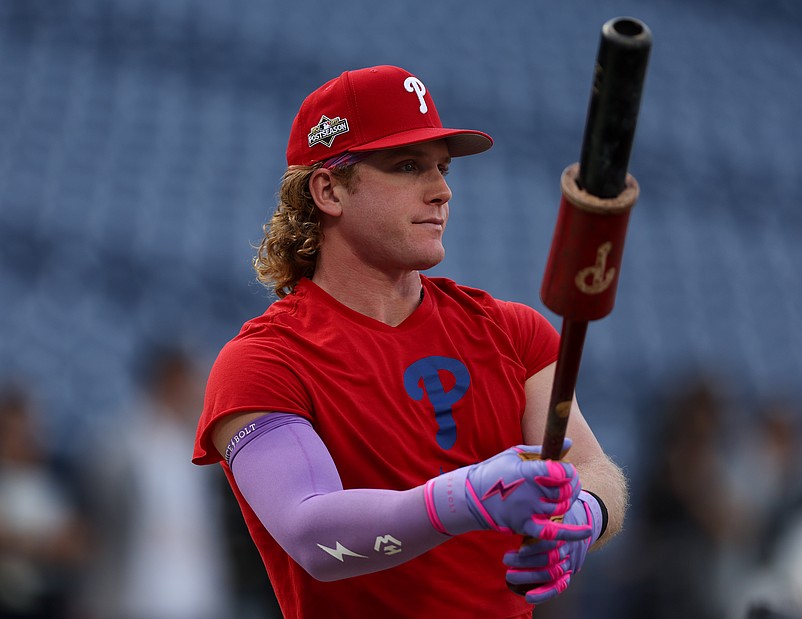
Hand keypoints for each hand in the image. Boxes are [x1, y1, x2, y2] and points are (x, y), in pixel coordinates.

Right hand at [424, 444, 586, 538]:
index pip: (561, 471)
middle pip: (565, 491)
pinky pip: (553, 532)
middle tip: (570, 482)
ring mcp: (528, 510)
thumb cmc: (495, 471)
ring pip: (561, 508)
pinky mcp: (525, 525)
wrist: (472, 496)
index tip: (566, 470)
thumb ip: (543, 449)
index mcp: (528, 471)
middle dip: (572, 485)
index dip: (569, 471)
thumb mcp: (516, 454)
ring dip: (568, 501)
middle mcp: (530, 491)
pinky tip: (586, 531)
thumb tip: (568, 442)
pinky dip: (571, 534)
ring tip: (565, 495)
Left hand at [504, 493, 594, 604]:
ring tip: (509, 575)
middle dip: (525, 563)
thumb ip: (538, 510)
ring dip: (529, 577)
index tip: (519, 550)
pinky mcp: (568, 573)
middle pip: (548, 560)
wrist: (581, 519)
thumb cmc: (557, 512)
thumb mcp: (549, 507)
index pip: (550, 543)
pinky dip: (544, 593)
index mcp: (563, 530)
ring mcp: (569, 561)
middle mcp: (567, 548)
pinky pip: (558, 587)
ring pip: (550, 574)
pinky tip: (529, 597)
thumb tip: (517, 499)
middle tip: (506, 559)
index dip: (534, 548)